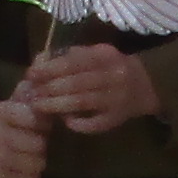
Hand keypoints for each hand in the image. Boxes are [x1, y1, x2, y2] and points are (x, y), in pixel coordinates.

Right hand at [0, 94, 53, 177]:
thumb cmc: (6, 124)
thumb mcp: (17, 102)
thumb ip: (31, 89)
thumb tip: (42, 69)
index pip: (34, 117)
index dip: (41, 122)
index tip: (36, 122)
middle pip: (39, 144)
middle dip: (40, 143)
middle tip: (32, 141)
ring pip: (38, 164)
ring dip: (37, 160)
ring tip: (27, 154)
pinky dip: (30, 175)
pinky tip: (21, 168)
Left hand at [20, 41, 161, 133]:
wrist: (145, 84)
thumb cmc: (111, 67)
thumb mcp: (96, 53)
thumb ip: (72, 56)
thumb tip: (42, 61)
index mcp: (105, 57)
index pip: (73, 62)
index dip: (50, 69)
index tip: (31, 74)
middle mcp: (113, 77)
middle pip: (76, 83)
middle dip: (50, 89)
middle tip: (32, 94)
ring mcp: (116, 99)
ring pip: (83, 102)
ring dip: (58, 105)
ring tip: (38, 106)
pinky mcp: (118, 119)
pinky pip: (96, 124)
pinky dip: (79, 124)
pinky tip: (65, 121)